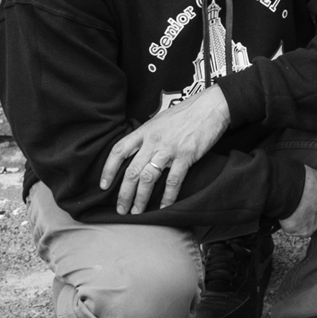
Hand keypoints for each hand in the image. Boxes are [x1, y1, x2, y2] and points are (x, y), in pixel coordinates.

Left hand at [100, 85, 231, 213]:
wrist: (212, 106)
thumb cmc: (188, 112)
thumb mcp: (161, 119)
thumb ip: (149, 135)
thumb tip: (140, 152)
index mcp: (145, 131)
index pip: (119, 151)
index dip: (108, 170)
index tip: (104, 185)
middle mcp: (154, 141)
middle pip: (131, 171)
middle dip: (124, 194)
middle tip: (121, 209)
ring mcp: (169, 149)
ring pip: (148, 179)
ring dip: (141, 198)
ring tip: (137, 211)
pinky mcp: (186, 156)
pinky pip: (173, 181)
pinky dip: (168, 196)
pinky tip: (164, 206)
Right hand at [278, 165, 316, 235]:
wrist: (293, 188)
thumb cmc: (305, 180)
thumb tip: (316, 191)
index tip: (309, 203)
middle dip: (311, 216)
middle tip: (300, 208)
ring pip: (308, 226)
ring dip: (301, 222)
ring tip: (292, 211)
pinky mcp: (305, 232)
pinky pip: (296, 231)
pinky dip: (290, 226)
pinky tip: (287, 216)